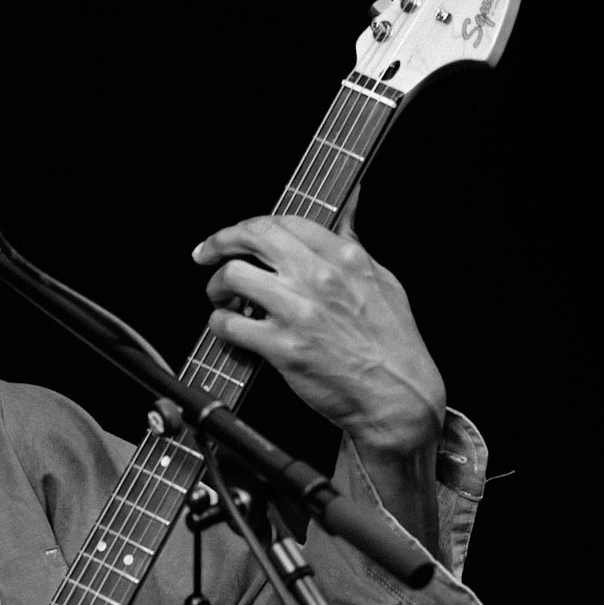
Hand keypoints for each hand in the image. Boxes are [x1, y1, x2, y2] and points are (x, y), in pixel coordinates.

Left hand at [192, 202, 446, 542]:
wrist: (396, 396)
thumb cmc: (393, 345)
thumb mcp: (383, 281)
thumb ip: (354, 244)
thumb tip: (348, 208)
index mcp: (344, 257)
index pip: (285, 222)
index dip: (252, 226)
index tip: (237, 236)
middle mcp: (319, 278)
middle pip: (253, 237)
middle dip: (221, 241)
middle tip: (207, 253)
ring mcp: (298, 311)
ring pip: (233, 276)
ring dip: (216, 285)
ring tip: (220, 298)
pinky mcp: (282, 347)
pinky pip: (230, 325)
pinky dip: (219, 325)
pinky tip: (227, 328)